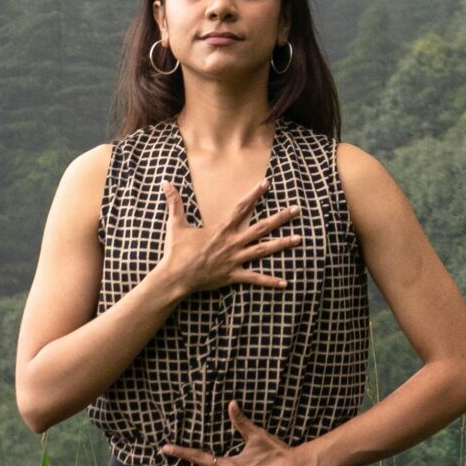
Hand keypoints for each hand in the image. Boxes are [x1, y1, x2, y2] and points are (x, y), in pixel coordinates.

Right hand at [157, 179, 301, 299]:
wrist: (175, 277)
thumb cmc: (176, 251)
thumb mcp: (175, 224)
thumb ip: (175, 203)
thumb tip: (166, 183)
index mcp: (221, 229)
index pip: (242, 207)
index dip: (254, 194)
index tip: (267, 183)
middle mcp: (232, 242)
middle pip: (261, 227)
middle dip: (281, 217)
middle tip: (297, 209)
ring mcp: (235, 259)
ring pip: (264, 250)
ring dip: (282, 244)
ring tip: (299, 238)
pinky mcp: (233, 275)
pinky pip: (255, 278)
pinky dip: (270, 281)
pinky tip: (285, 283)